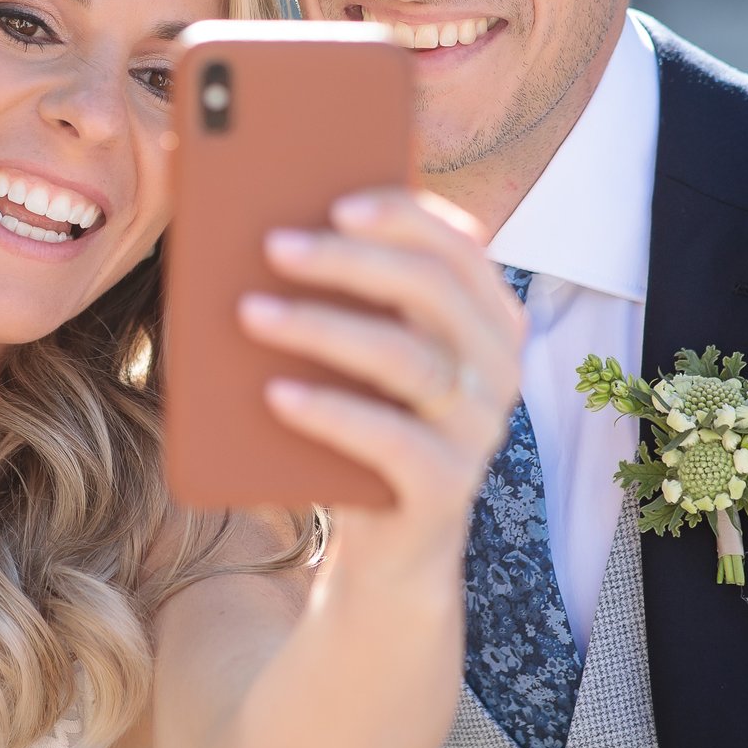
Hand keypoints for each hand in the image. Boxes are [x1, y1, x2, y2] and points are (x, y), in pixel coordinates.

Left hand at [240, 189, 522, 596]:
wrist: (386, 546)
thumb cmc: (362, 425)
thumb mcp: (356, 358)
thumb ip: (343, 297)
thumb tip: (262, 228)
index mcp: (486, 318)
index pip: (459, 245)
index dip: (403, 216)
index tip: (336, 201)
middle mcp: (498, 367)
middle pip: (432, 290)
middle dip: (349, 261)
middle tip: (272, 245)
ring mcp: (479, 429)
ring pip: (407, 359)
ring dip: (323, 328)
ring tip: (249, 313)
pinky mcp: (447, 488)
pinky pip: (391, 440)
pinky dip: (330, 412)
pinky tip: (275, 394)